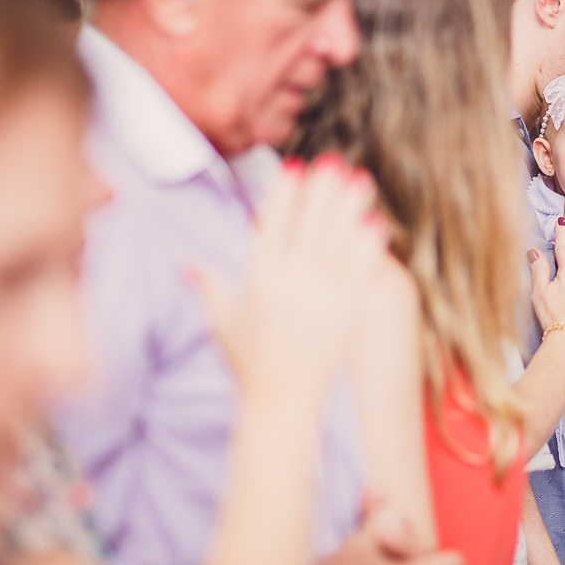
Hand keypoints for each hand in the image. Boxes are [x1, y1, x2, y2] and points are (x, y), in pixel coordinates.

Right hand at [196, 156, 386, 405]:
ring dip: (350, 210)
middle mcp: (289, 285)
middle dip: (322, 193)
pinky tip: (377, 224)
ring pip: (338, 243)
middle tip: (335, 163)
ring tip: (361, 180)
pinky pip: (360, 273)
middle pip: (309, 227)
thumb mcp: (223, 323)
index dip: (283, 195)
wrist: (281, 402)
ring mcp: (320, 298)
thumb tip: (187, 264)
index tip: (293, 166)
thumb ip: (209, 287)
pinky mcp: (346, 313)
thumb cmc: (249, 364)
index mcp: (258, 282)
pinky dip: (368, 247)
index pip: (271, 227)